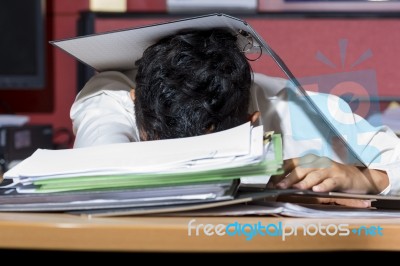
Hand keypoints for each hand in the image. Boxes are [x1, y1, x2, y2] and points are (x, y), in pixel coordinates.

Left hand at [267, 154, 388, 193]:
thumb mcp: (314, 176)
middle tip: (279, 187)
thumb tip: (280, 187)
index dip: (280, 172)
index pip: (290, 163)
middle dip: (288, 178)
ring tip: (295, 189)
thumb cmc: (330, 177)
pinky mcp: (340, 178)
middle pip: (300, 169)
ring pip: (314, 175)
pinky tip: (317, 190)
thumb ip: (299, 179)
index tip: (270, 182)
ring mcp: (329, 169)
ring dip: (303, 182)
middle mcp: (318, 163)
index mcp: (308, 161)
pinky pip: (330, 182)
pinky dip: (323, 186)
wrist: (357, 178)